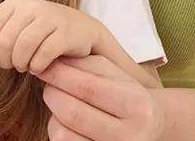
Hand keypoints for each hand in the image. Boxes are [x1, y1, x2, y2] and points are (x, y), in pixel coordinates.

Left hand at [0, 0, 101, 74]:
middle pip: (5, 41)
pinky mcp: (66, 32)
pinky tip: (39, 67)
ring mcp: (51, 17)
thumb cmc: (45, 33)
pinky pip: (42, 56)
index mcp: (15, 3)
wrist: (84, 29)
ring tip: (26, 67)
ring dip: (21, 65)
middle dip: (5, 61)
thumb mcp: (20, 28)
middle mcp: (32, 5)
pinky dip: (37, 67)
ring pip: (22, 49)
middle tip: (14, 66)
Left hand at [38, 56, 163, 140]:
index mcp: (135, 105)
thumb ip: (87, 64)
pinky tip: (66, 121)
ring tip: (60, 102)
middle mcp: (127, 135)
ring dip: (52, 114)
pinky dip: (58, 129)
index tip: (44, 65)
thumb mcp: (116, 74)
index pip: (87, 87)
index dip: (59, 74)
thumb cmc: (128, 95)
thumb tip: (52, 61)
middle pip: (72, 112)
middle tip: (48, 82)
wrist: (150, 128)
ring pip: (62, 134)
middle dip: (52, 92)